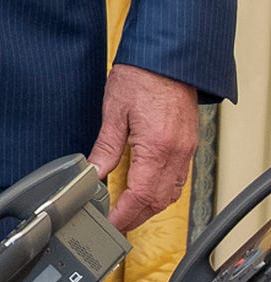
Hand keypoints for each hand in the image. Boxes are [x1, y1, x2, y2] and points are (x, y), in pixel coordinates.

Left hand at [87, 65, 199, 232]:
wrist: (167, 58)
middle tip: (116, 222)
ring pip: (171, 193)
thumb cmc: (141, 77)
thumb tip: (93, 172)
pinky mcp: (187, 144)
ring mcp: (185, 151)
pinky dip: (161, 190)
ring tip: (128, 210)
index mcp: (156, 148)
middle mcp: (176, 155)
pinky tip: (146, 188)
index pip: (141, 196)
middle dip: (137, 216)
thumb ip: (106, 147)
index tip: (111, 223)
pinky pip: (177, 179)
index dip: (125, 214)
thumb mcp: (114, 111)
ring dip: (150, 206)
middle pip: (158, 201)